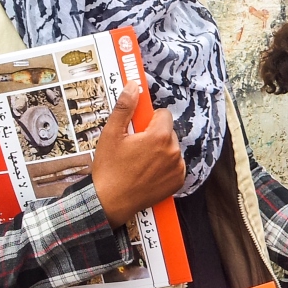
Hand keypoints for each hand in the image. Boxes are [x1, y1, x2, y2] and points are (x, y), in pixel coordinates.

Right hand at [91, 83, 185, 226]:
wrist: (110, 201)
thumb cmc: (109, 168)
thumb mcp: (112, 134)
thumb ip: (125, 108)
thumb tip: (133, 86)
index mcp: (159, 137)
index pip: (164, 114)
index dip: (149, 120)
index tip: (137, 130)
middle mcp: (173, 151)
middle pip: (168, 132)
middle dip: (154, 135)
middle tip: (135, 148)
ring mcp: (177, 168)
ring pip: (171, 148)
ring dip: (160, 150)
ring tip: (140, 162)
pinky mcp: (178, 181)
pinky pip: (175, 165)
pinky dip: (165, 166)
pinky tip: (148, 172)